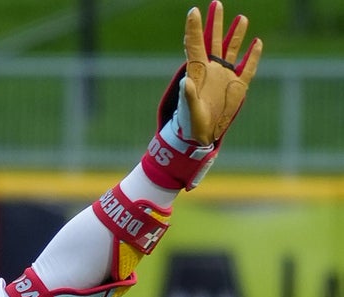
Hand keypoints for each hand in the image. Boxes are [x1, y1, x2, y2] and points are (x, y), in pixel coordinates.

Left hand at [176, 2, 261, 144]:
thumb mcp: (189, 110)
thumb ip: (188, 95)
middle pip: (213, 41)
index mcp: (198, 71)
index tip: (193, 11)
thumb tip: (185, 81)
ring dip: (235, 34)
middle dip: (215, 22)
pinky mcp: (237, 86)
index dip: (194, 28)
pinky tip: (257, 42)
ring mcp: (225, 76)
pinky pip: (247, 68)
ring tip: (240, 18)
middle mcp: (211, 70)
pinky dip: (252, 56)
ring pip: (231, 50)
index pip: (195, 45)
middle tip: (216, 3)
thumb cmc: (190, 124)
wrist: (200, 137)